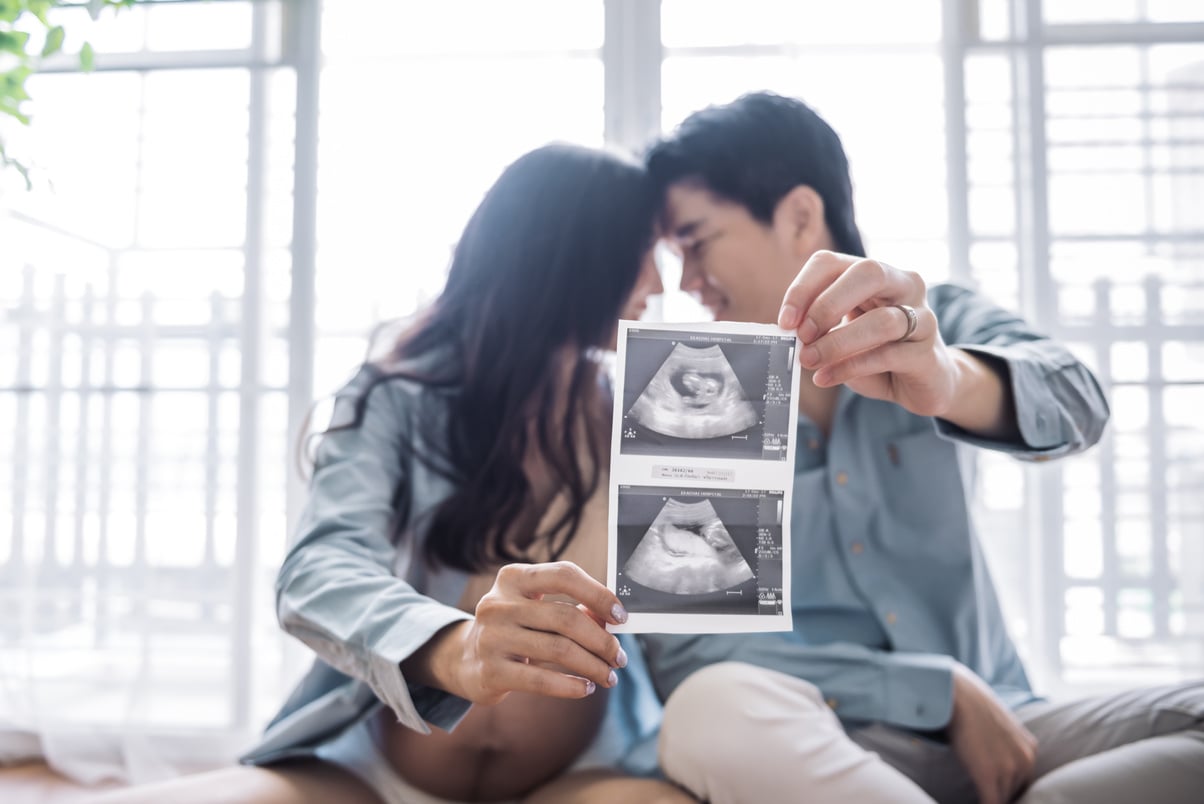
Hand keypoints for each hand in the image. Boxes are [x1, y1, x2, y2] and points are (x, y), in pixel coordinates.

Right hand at [427, 562, 628, 705]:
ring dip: (592, 666)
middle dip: (601, 640)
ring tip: (608, 676)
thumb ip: (570, 608)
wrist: (465, 659)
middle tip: (620, 657)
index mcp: (513, 578)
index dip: (598, 595)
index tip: (621, 616)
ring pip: (559, 650)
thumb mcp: (535, 609)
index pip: (564, 575)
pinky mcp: (491, 671)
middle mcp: (499, 603)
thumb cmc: (515, 628)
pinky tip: (585, 688)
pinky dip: (570, 686)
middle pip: (566, 618)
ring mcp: (492, 637)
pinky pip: (542, 680)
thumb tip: (611, 620)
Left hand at [777, 251, 958, 417]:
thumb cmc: (876, 351)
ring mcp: (923, 317)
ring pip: (882, 320)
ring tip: (810, 361)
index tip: (784, 321)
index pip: (831, 263)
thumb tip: (789, 331)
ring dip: (837, 342)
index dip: (803, 288)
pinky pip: (888, 355)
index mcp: (874, 273)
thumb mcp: (842, 332)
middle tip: (802, 335)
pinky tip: (826, 377)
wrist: (925, 381)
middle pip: (868, 273)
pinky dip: (850, 367)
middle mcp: (904, 285)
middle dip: (827, 304)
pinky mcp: (928, 353)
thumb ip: (818, 326)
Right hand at [948, 663, 1037, 803]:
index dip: (1008, 787)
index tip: (998, 790)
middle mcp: (1025, 760)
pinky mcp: (988, 775)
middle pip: (1015, 790)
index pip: (1024, 780)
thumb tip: (993, 758)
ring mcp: (1009, 768)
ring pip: (1003, 798)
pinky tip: (976, 801)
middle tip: (987, 791)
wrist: (957, 695)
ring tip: (979, 795)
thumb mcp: (999, 725)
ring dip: (991, 797)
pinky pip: (991, 802)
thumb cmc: (971, 705)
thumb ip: (1004, 745)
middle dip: (1001, 794)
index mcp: (1029, 748)